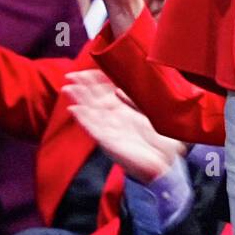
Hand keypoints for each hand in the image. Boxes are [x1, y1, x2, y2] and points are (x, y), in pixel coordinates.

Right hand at [61, 68, 184, 182]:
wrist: (167, 164)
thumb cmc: (161, 141)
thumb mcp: (152, 114)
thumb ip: (135, 101)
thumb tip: (117, 90)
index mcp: (126, 111)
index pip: (107, 92)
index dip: (96, 81)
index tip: (87, 70)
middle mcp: (115, 119)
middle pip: (95, 100)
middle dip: (83, 87)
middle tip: (71, 74)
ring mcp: (110, 131)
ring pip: (90, 112)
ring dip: (79, 100)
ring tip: (68, 88)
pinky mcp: (108, 143)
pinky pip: (93, 129)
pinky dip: (83, 119)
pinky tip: (74, 109)